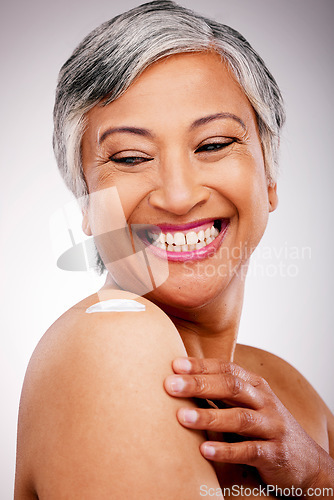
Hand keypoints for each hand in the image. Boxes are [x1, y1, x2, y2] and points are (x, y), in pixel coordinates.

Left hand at [164, 357, 333, 493]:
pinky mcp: (276, 454)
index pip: (227, 368)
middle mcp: (265, 401)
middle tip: (170, 385)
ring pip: (240, 418)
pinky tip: (205, 450)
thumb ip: (222, 392)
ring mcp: (272, 427)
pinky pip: (250, 451)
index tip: (174, 365)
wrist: (307, 461)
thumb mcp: (248, 404)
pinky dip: (227, 450)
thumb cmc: (265, 426)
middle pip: (232, 387)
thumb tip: (181, 380)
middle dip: (200, 384)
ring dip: (209, 416)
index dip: (202, 365)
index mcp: (255, 385)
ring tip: (181, 417)